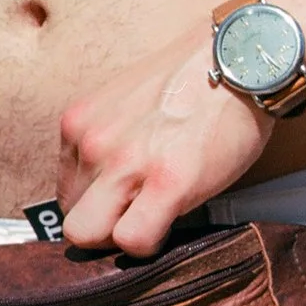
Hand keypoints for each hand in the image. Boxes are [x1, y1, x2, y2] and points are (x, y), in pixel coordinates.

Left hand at [58, 33, 269, 255]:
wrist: (239, 61)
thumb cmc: (194, 83)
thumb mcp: (127, 106)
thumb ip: (108, 142)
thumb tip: (106, 190)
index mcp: (79, 124)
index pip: (65, 193)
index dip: (96, 208)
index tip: (123, 205)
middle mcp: (93, 144)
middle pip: (72, 221)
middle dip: (102, 229)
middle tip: (136, 220)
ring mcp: (126, 164)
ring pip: (91, 236)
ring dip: (124, 236)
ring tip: (157, 217)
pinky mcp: (167, 183)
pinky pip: (134, 240)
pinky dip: (150, 244)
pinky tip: (172, 224)